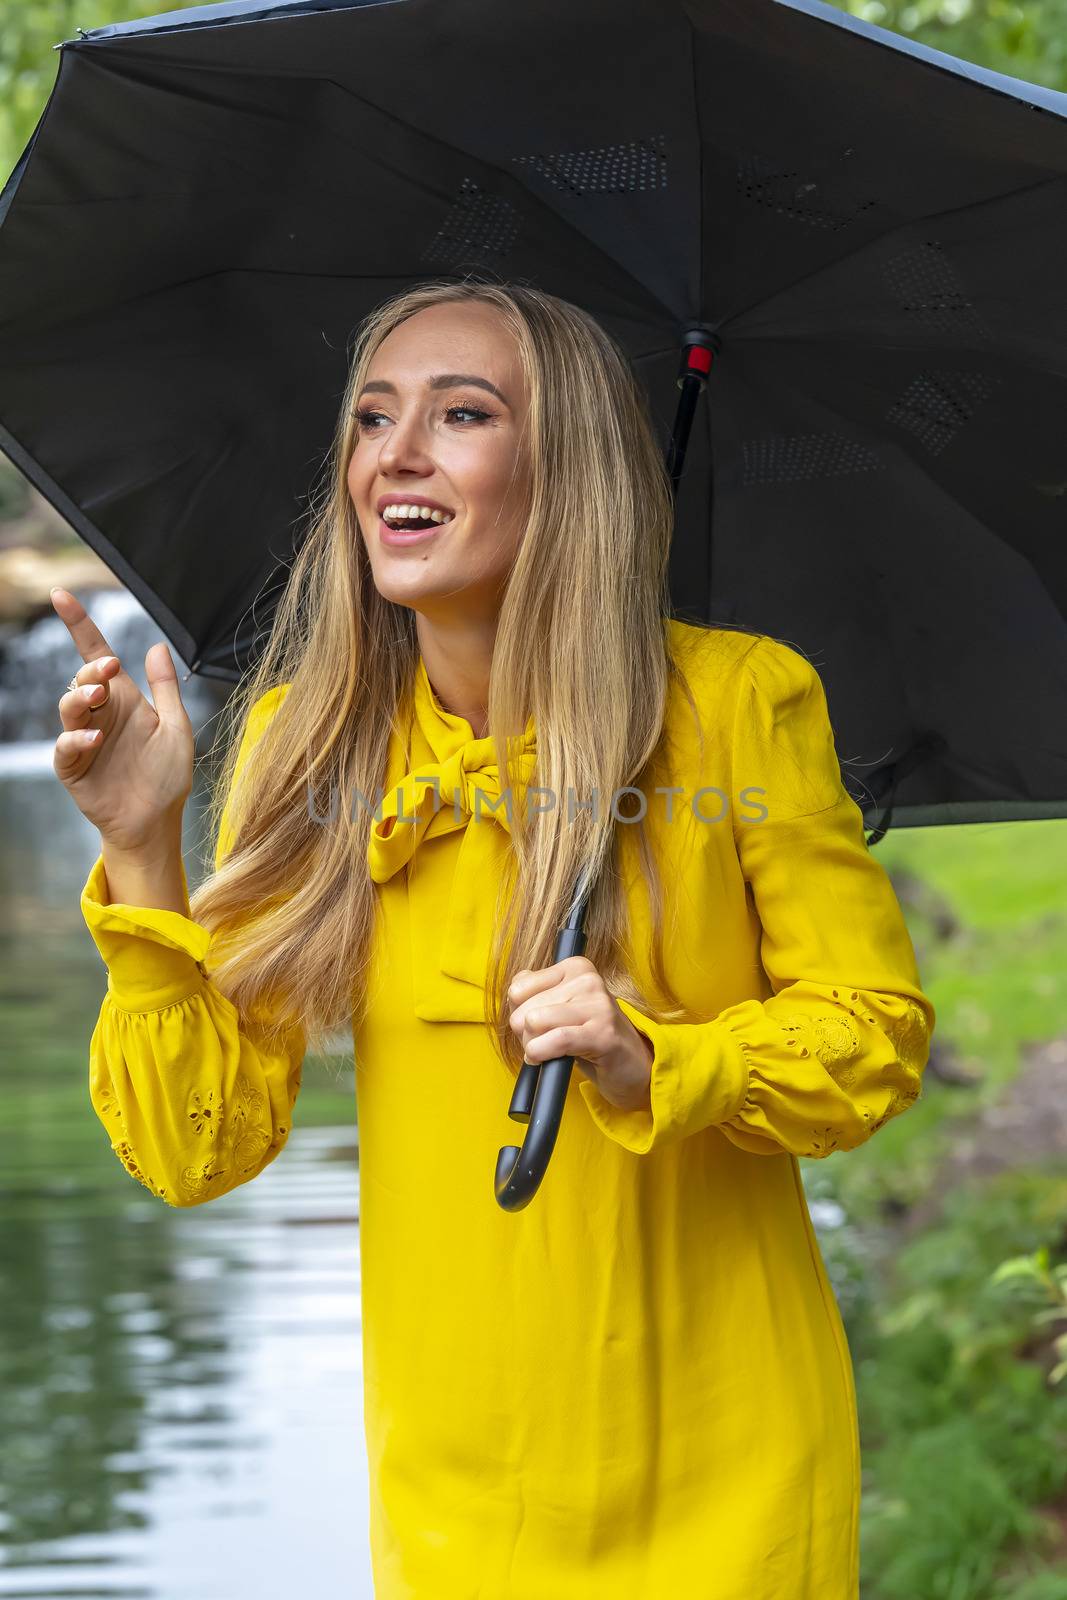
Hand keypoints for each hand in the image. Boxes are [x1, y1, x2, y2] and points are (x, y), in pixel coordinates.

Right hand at [50, 587, 193, 854]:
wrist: (157, 821)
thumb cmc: (167, 776)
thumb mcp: (176, 727)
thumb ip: (166, 689)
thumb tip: (158, 646)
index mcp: (124, 700)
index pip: (96, 654)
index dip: (78, 625)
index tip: (62, 596)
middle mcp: (101, 715)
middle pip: (82, 679)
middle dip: (91, 671)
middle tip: (109, 672)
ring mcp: (84, 740)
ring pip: (69, 706)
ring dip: (81, 697)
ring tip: (100, 699)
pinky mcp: (73, 767)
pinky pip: (66, 746)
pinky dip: (77, 739)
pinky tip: (95, 739)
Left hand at [507, 955, 653, 1112]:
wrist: (629, 1063)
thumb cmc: (588, 1035)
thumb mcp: (560, 1006)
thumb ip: (533, 992)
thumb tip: (515, 991)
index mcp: (576, 967)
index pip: (518, 988)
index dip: (518, 1014)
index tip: (536, 1025)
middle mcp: (588, 980)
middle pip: (524, 1010)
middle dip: (525, 1034)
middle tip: (544, 1043)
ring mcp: (598, 1005)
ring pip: (536, 1022)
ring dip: (533, 1047)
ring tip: (548, 1051)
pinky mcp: (603, 1033)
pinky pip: (556, 1040)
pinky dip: (542, 1054)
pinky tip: (547, 1060)